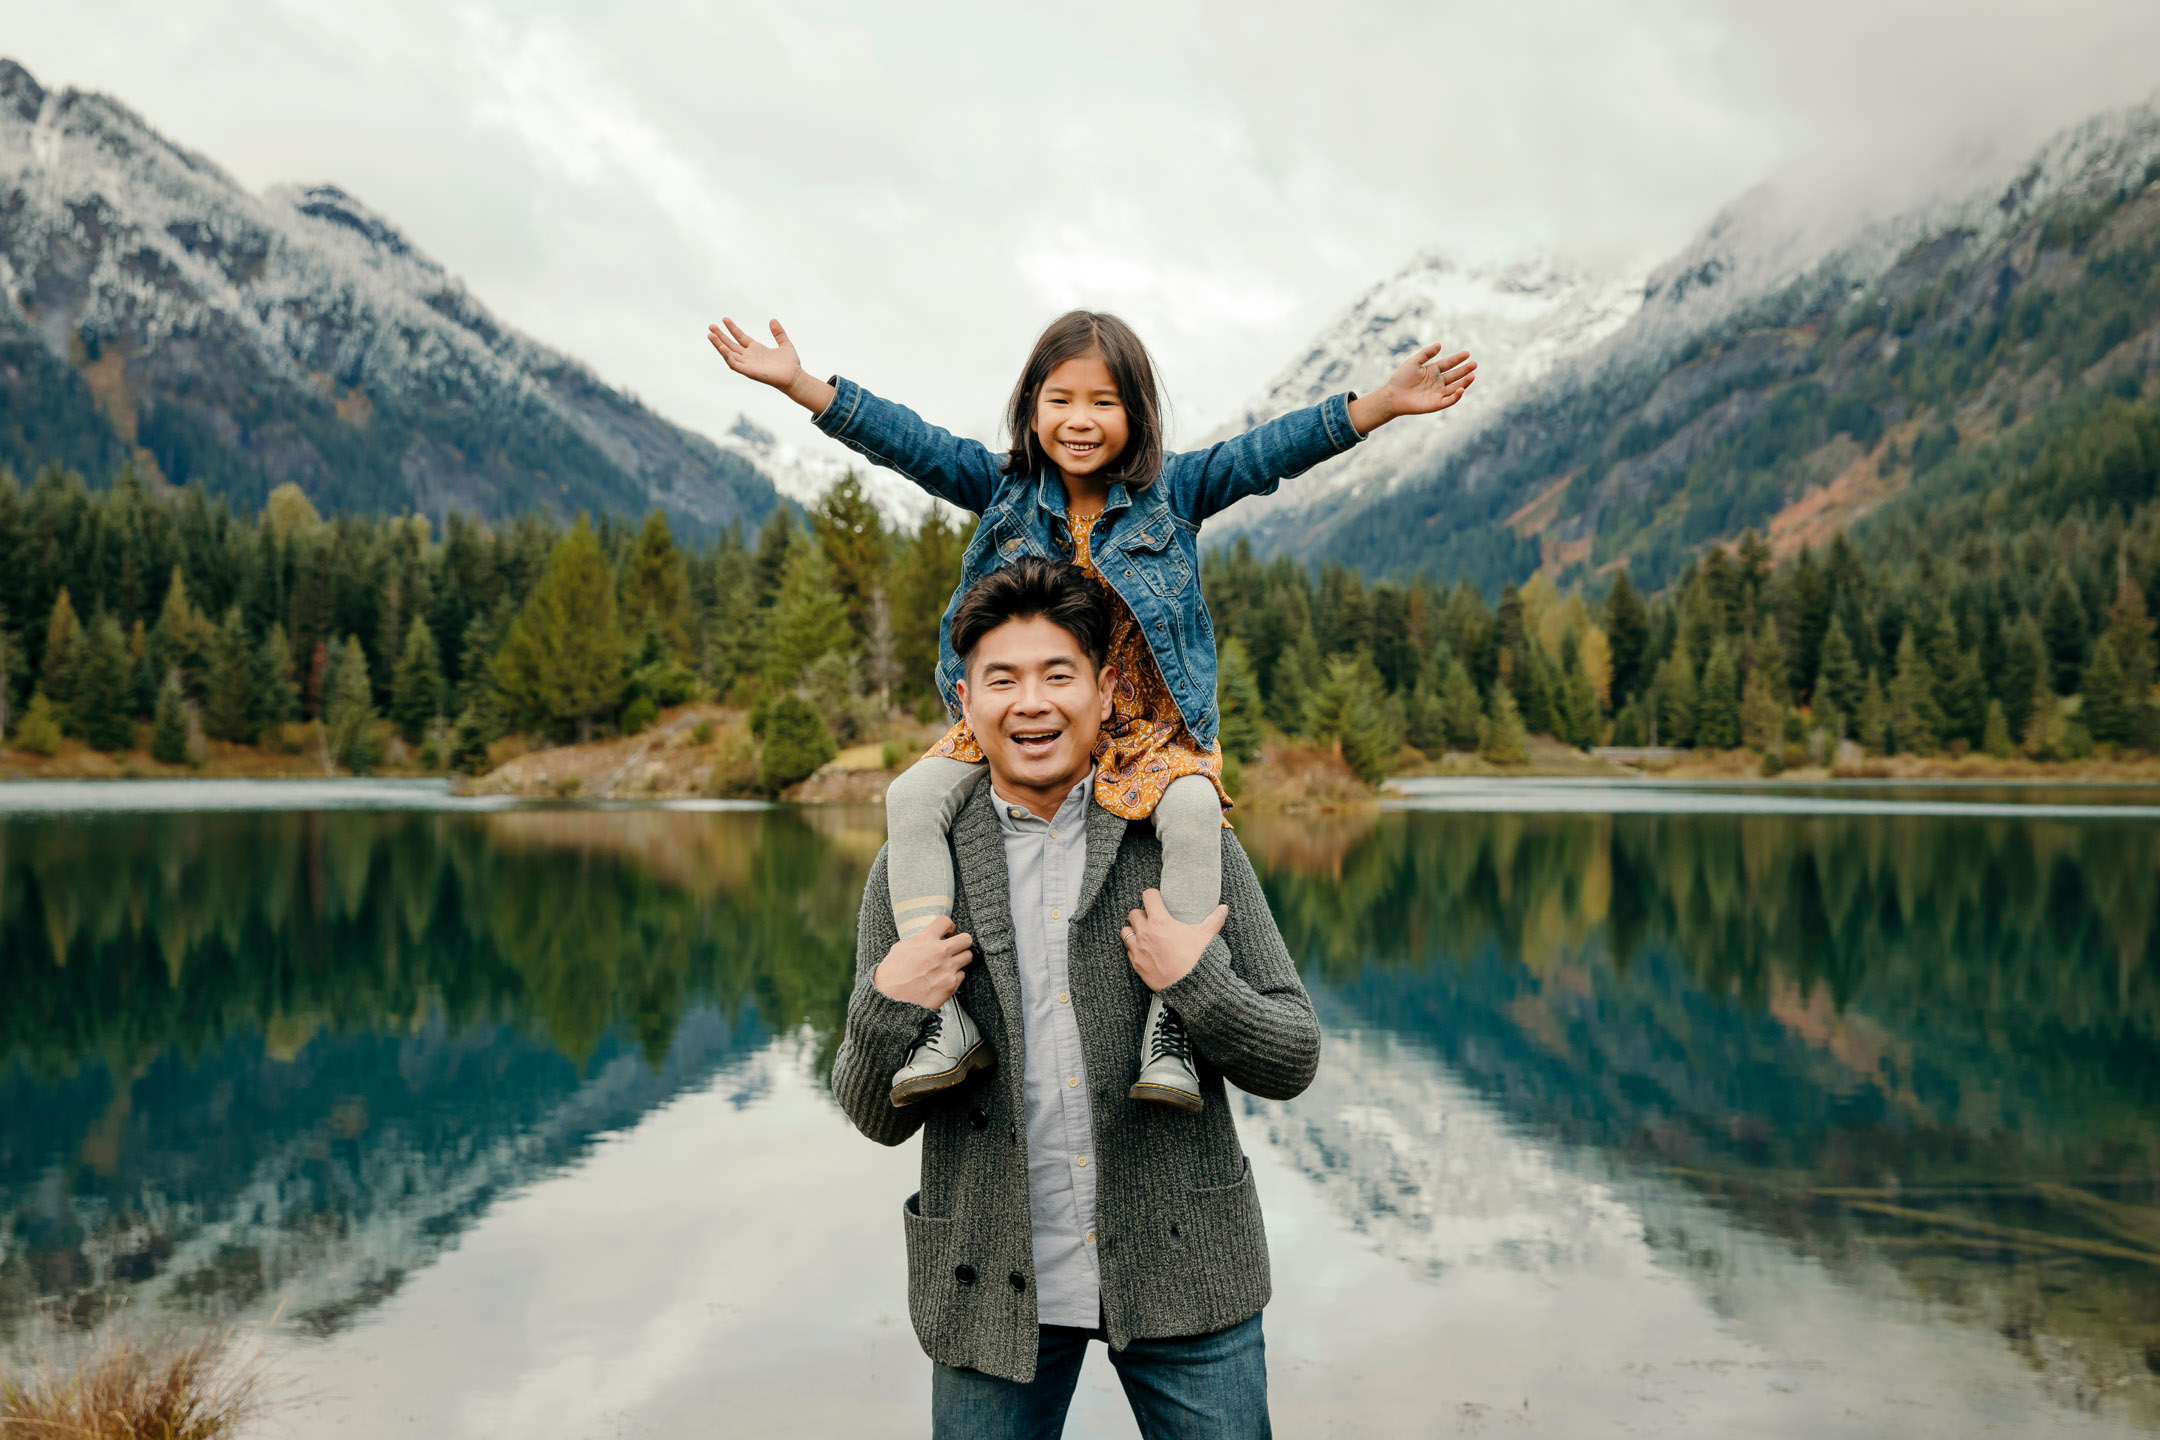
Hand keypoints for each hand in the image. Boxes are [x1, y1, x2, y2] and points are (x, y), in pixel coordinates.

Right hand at [707, 317, 833, 413]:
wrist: (794, 377)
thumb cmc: (790, 364)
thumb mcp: (784, 343)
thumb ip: (778, 333)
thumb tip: (773, 320)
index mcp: (756, 349)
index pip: (740, 337)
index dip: (732, 328)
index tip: (724, 319)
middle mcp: (749, 356)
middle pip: (731, 344)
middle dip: (720, 336)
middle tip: (711, 326)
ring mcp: (748, 364)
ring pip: (729, 353)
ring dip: (719, 345)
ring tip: (710, 335)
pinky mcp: (748, 371)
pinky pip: (734, 364)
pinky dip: (727, 356)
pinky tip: (722, 348)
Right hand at [873, 914, 975, 1009]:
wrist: (890, 1000)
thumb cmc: (890, 976)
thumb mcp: (898, 950)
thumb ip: (913, 942)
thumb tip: (919, 940)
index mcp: (924, 939)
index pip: (946, 921)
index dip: (948, 926)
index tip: (948, 932)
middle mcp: (939, 952)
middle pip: (966, 939)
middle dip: (961, 942)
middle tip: (955, 947)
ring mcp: (947, 968)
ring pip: (968, 956)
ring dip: (960, 959)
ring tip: (950, 964)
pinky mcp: (951, 984)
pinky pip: (962, 975)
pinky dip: (955, 976)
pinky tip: (944, 978)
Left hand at [1121, 889, 1227, 991]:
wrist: (1191, 987)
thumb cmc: (1197, 960)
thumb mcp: (1207, 936)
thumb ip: (1214, 919)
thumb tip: (1223, 908)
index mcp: (1160, 922)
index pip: (1148, 896)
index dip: (1153, 896)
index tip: (1157, 899)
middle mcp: (1145, 933)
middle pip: (1134, 913)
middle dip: (1142, 914)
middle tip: (1153, 919)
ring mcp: (1139, 949)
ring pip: (1125, 931)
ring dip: (1134, 930)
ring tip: (1145, 934)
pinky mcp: (1137, 964)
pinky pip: (1128, 951)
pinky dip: (1134, 949)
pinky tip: (1146, 951)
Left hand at [1347, 344, 1475, 433]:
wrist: (1393, 395)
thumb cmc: (1401, 378)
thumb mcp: (1414, 362)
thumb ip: (1426, 353)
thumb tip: (1440, 344)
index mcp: (1433, 371)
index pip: (1449, 364)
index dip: (1458, 359)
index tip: (1467, 353)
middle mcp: (1438, 382)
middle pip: (1455, 375)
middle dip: (1465, 370)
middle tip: (1474, 364)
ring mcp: (1438, 393)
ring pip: (1456, 387)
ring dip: (1465, 382)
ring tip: (1472, 375)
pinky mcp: (1437, 404)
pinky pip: (1450, 400)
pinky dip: (1457, 396)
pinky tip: (1461, 388)